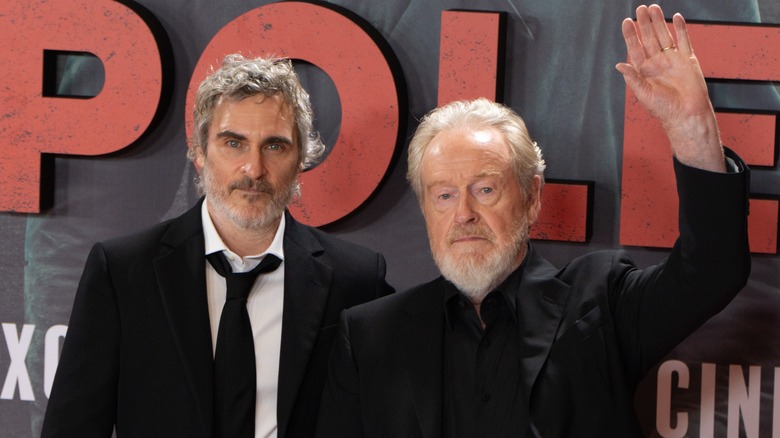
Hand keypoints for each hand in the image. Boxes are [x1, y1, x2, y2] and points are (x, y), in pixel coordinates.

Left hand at [616, 4, 724, 171]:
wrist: (686, 114)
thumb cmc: (663, 108)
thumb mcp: (643, 93)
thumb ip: (632, 78)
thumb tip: (619, 64)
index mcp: (644, 70)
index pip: (635, 48)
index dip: (631, 35)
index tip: (627, 22)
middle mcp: (657, 62)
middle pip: (649, 38)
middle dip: (644, 24)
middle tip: (640, 9)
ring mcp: (672, 59)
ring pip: (664, 35)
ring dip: (659, 22)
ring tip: (653, 8)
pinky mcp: (688, 59)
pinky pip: (683, 41)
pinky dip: (680, 29)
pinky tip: (676, 17)